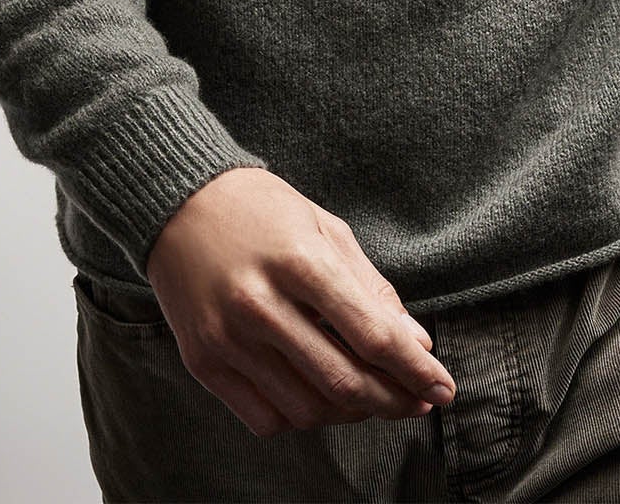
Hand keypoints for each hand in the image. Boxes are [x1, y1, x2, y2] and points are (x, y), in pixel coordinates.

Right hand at [143, 167, 456, 438]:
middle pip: (343, 381)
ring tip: (368, 393)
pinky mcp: (203, 361)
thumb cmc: (260, 209)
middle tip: (417, 400)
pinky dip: (302, 418)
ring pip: (308, 408)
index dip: (415, 369)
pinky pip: (265, 418)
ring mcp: (227, 337)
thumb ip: (370, 288)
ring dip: (350, 411)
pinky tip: (317, 395)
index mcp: (297, 260)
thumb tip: (415, 343)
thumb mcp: (324, 228)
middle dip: (393, 400)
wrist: (176, 202)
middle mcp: (259, 303)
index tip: (443, 386)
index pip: (371, 334)